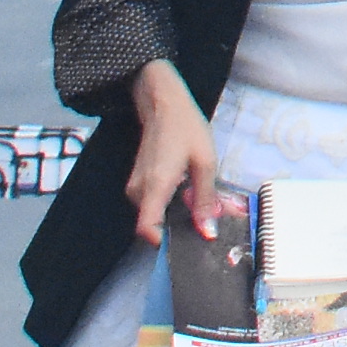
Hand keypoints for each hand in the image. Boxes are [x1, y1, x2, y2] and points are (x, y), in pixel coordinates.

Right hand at [125, 62, 225, 246]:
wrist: (163, 103)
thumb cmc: (185, 127)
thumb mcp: (205, 162)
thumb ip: (206, 199)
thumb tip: (208, 230)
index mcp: (155, 185)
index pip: (146, 229)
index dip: (163, 242)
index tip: (186, 242)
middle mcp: (140, 190)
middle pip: (155, 224)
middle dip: (181, 226)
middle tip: (209, 218)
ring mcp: (136, 187)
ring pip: (156, 214)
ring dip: (178, 214)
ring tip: (204, 202)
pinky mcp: (139, 183)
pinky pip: (153, 203)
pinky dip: (171, 203)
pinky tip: (189, 191)